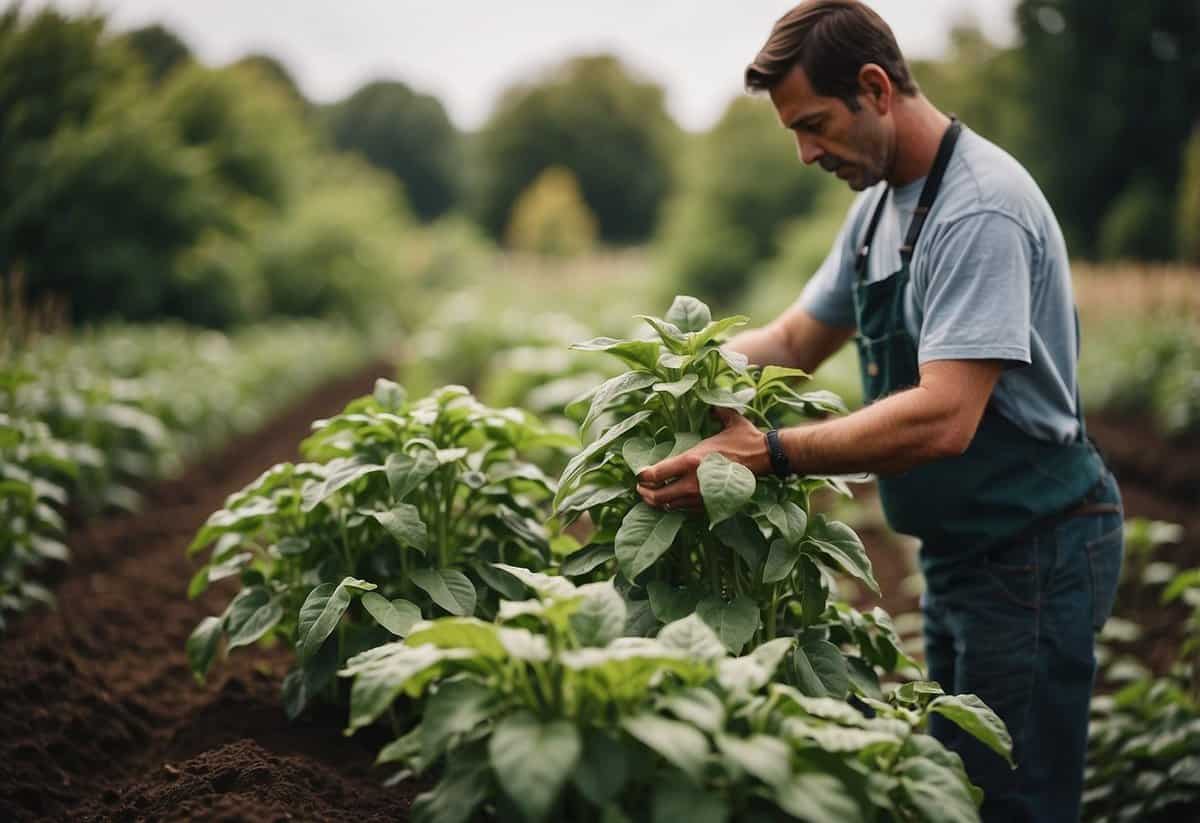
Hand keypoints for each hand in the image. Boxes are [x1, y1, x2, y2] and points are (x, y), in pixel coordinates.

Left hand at [635, 407, 772, 511]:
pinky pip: (685, 509)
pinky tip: (672, 500)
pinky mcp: (711, 505)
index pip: (656, 473)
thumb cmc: (745, 439)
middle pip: (658, 496)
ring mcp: (701, 496)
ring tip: (652, 495)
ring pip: (670, 506)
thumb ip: (716, 411)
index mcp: (691, 460)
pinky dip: (675, 506)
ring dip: (658, 502)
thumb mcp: (728, 420)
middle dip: (645, 493)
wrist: (766, 459)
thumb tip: (711, 404)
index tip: (639, 474)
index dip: (643, 476)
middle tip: (640, 488)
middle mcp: (692, 482)